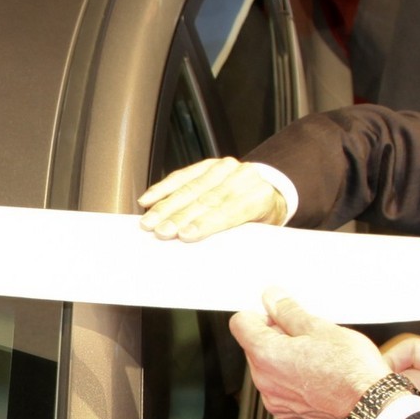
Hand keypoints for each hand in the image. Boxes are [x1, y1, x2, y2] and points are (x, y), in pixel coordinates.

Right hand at [138, 157, 285, 239]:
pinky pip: (182, 175)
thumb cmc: (261, 218)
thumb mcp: (258, 233)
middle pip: (206, 198)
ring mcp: (225, 168)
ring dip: (167, 205)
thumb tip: (207, 254)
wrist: (269, 194)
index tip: (185, 235)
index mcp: (260, 195)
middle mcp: (243, 177)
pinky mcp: (209, 164)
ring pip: (191, 186)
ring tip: (151, 220)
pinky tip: (149, 199)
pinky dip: (163, 188)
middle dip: (180, 216)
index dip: (205, 223)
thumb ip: (236, 238)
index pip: (230, 210)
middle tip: (162, 231)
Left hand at [228, 288, 387, 418]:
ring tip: (317, 359)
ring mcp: (276, 402)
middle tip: (308, 337)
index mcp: (266, 355)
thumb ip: (288, 312)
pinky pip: (283, 393)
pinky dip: (295, 384)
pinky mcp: (290, 417)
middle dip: (276, 339)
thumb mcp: (319, 328)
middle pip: (256, 348)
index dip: (261, 315)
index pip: (241, 323)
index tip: (278, 315)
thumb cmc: (351, 371)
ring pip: (270, 371)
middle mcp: (265, 382)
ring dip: (286, 362)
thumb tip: (272, 299)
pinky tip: (318, 378)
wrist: (370, 407)